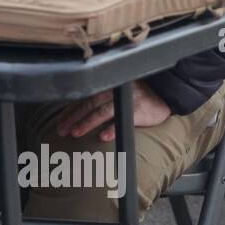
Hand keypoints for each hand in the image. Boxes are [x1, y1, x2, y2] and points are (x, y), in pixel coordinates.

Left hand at [56, 81, 171, 142]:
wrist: (165, 95)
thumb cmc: (137, 97)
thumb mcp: (117, 93)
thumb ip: (100, 100)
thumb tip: (77, 114)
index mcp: (107, 87)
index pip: (84, 98)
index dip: (70, 110)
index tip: (59, 122)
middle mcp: (115, 91)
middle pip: (89, 103)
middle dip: (73, 117)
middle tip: (61, 130)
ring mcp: (128, 100)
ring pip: (103, 111)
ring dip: (88, 122)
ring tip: (76, 133)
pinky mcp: (140, 111)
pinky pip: (124, 120)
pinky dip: (113, 128)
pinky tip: (104, 137)